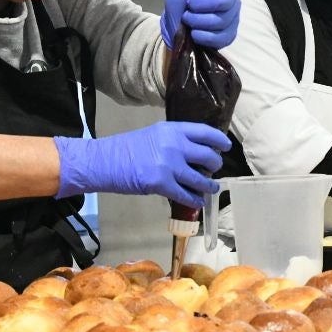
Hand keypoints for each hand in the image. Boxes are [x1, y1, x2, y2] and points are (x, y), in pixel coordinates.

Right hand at [54, 122, 232, 207]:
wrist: (105, 161)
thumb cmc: (127, 148)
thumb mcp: (154, 134)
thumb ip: (175, 140)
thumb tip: (195, 151)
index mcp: (173, 130)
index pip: (205, 132)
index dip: (220, 141)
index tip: (226, 147)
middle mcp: (175, 145)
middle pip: (208, 156)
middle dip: (215, 165)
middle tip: (214, 169)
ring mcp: (169, 165)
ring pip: (201, 179)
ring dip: (209, 186)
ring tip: (211, 188)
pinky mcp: (161, 184)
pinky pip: (186, 195)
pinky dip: (195, 200)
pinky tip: (198, 202)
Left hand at [163, 0, 240, 49]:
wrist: (173, 24)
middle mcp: (233, 0)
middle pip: (223, 1)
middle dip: (199, 4)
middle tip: (189, 4)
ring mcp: (232, 19)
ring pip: (219, 20)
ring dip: (196, 20)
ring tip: (188, 18)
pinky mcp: (228, 36)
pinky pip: (218, 37)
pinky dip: (201, 35)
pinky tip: (194, 32)